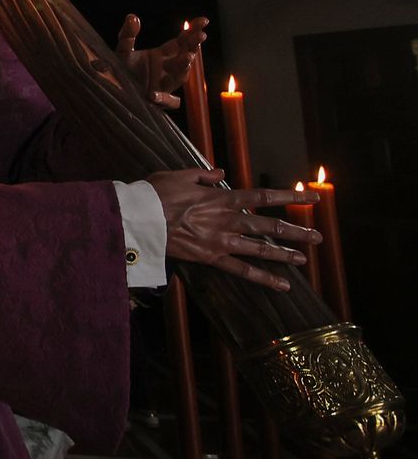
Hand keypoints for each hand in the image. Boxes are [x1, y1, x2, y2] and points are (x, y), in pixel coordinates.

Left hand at [117, 15, 206, 108]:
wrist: (114, 89)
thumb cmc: (122, 70)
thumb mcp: (123, 51)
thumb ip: (128, 35)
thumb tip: (132, 17)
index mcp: (162, 55)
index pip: (182, 41)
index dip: (192, 31)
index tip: (204, 21)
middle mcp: (167, 69)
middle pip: (185, 56)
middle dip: (193, 46)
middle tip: (201, 36)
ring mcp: (163, 85)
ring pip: (180, 77)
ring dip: (183, 67)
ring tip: (186, 57)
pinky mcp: (157, 101)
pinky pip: (168, 102)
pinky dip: (164, 99)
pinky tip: (153, 94)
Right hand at [149, 168, 320, 290]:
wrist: (140, 218)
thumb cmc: (156, 194)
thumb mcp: (180, 175)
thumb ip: (204, 175)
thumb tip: (221, 173)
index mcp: (222, 198)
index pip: (264, 196)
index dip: (290, 197)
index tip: (312, 199)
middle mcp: (228, 220)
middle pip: (270, 225)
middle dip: (296, 230)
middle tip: (318, 237)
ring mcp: (222, 241)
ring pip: (261, 248)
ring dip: (285, 253)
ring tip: (304, 259)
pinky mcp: (211, 257)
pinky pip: (242, 270)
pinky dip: (263, 278)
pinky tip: (283, 285)